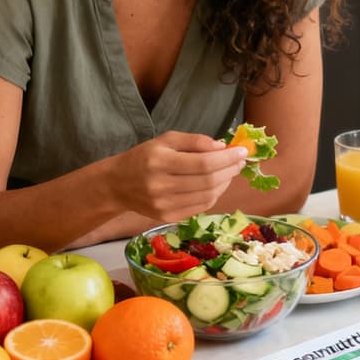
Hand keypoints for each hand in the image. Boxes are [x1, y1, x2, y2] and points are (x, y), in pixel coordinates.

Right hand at [112, 131, 248, 221]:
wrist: (117, 184)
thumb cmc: (144, 157)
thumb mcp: (166, 140)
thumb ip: (195, 141)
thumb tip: (223, 147)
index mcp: (160, 162)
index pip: (203, 163)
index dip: (227, 159)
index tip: (242, 151)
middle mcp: (161, 186)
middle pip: (208, 181)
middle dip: (230, 170)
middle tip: (240, 161)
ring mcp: (164, 206)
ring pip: (207, 197)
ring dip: (225, 183)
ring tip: (231, 171)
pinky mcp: (168, 218)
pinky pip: (200, 207)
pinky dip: (215, 195)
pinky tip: (218, 184)